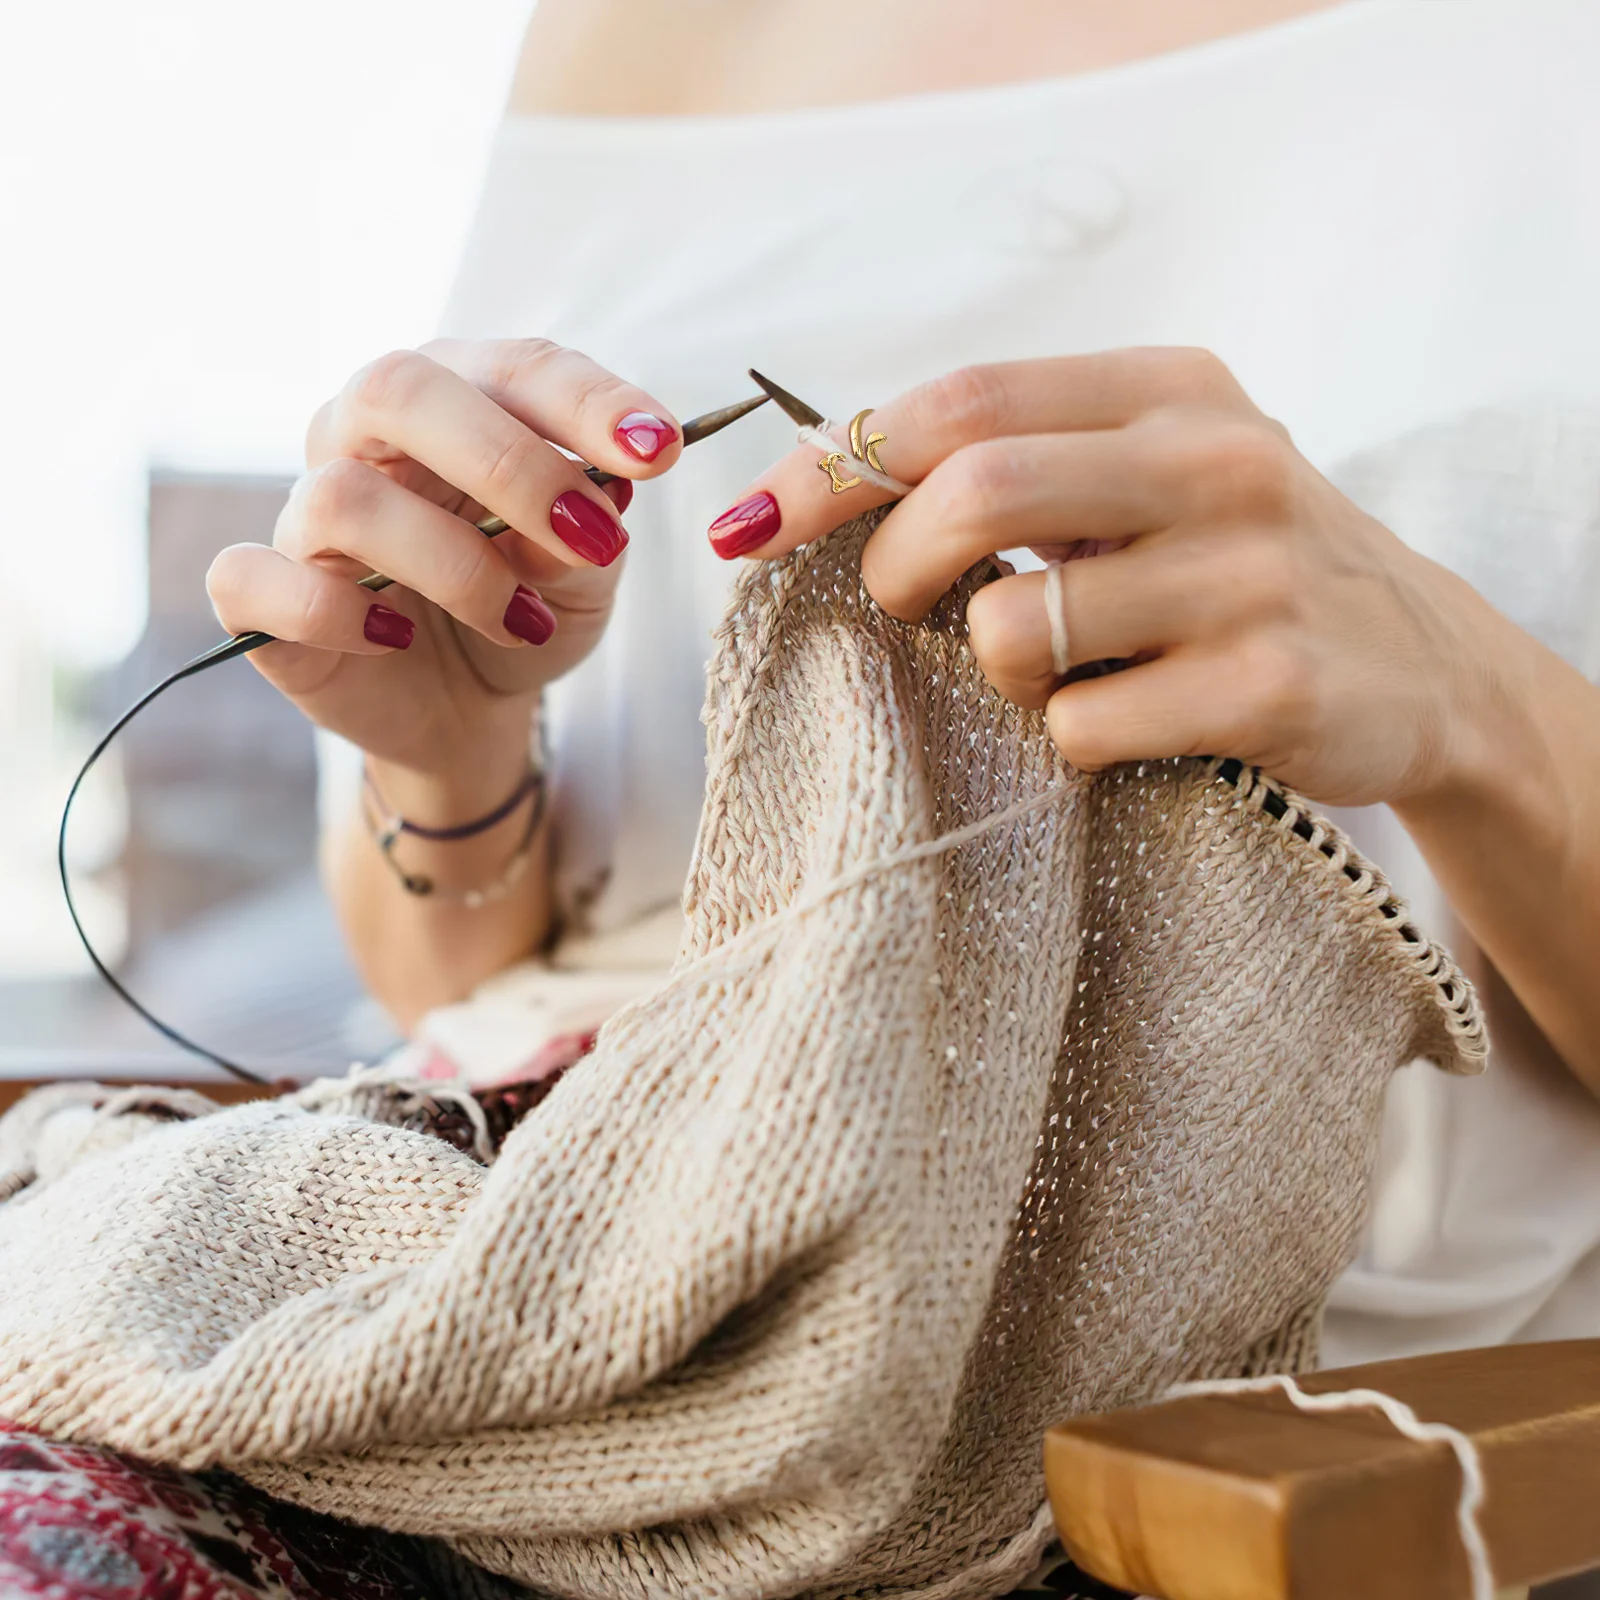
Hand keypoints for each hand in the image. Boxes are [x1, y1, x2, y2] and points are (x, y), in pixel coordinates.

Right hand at [207, 339, 680, 792]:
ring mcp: (305, 512)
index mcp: (454, 400)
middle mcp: (363, 436)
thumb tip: (600, 493)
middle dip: (511, 464)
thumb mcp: (585, 572)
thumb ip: (590, 525)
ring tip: (523, 619)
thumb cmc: (526, 610)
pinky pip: (254, 577)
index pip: (511, 366)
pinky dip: (334, 612)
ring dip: (456, 565)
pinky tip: (396, 637)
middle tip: (593, 536)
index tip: (658, 451)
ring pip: (346, 497)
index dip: (586, 401)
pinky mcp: (260, 594)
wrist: (471, 708)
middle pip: (399, 390)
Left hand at [708, 349, 1525, 808]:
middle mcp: (1215, 462)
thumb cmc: (1238, 567)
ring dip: (996, 669)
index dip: (835, 464)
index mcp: (1168, 390)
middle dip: (895, 565)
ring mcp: (1249, 574)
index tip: (747, 526)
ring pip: (1014, 626)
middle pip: (975, 492)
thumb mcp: (1155, 475)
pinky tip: (1133, 725)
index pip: (961, 402)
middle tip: (901, 608)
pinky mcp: (1269, 685)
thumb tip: (823, 480)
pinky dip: (1067, 739)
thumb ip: (1024, 460)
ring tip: (1062, 671)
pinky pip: (1080, 726)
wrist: (1422, 666)